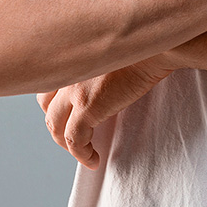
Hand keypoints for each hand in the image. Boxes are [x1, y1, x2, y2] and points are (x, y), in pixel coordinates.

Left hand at [37, 54, 173, 168]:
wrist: (159, 48)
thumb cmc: (145, 48)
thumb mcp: (111, 53)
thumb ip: (96, 68)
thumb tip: (98, 89)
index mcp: (74, 58)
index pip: (48, 85)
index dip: (55, 104)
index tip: (68, 115)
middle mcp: (68, 72)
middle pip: (47, 107)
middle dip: (57, 125)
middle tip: (72, 136)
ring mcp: (74, 89)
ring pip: (56, 126)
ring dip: (67, 143)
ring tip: (83, 151)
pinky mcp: (87, 107)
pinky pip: (74, 140)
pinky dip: (81, 154)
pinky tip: (93, 159)